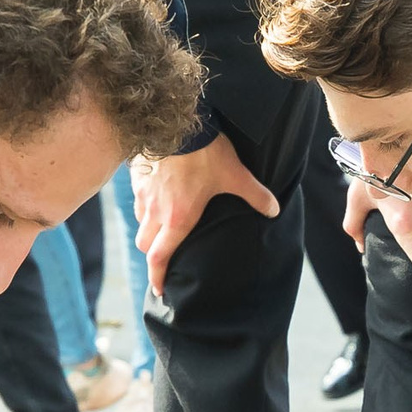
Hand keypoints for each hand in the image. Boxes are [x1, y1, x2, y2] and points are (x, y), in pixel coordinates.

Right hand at [130, 136, 279, 297]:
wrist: (177, 122)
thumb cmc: (205, 152)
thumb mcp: (235, 175)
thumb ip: (255, 195)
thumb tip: (274, 210)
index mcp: (177, 219)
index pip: (159, 259)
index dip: (157, 278)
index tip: (159, 289)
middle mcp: (155, 211)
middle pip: (145, 245)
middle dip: (154, 255)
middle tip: (165, 258)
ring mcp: (144, 194)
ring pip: (139, 222)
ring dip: (149, 229)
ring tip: (162, 227)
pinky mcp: (138, 178)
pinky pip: (138, 199)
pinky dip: (145, 205)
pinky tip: (157, 197)